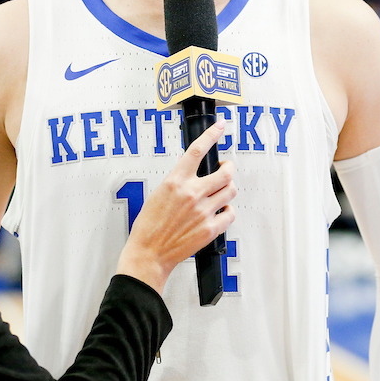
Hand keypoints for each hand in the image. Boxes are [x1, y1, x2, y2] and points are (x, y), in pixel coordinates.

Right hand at [115, 122, 236, 293]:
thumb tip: (193, 176)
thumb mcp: (158, 195)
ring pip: (230, 191)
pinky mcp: (210, 229)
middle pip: (225, 171)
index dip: (211, 135)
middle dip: (228, 168)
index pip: (196, 151)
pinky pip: (230, 214)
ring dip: (227, 190)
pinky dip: (227, 212)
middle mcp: (192, 193)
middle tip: (225, 169)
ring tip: (220, 193)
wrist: (149, 253)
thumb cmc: (149, 227)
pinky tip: (220, 213)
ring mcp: (203, 211)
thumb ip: (178, 183)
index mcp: (175, 182)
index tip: (219, 127)